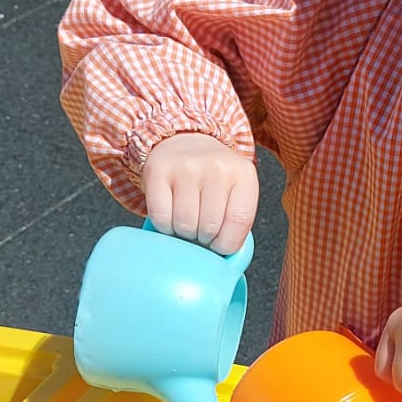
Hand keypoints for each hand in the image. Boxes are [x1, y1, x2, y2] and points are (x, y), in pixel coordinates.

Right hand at [141, 132, 257, 253]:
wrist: (184, 140)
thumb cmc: (212, 176)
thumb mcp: (235, 189)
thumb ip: (237, 220)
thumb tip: (226, 260)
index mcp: (243, 174)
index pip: (238, 221)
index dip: (227, 244)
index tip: (219, 247)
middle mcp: (216, 167)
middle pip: (209, 227)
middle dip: (203, 239)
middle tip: (200, 231)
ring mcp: (186, 167)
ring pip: (184, 225)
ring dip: (183, 234)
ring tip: (186, 223)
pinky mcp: (158, 171)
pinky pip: (160, 217)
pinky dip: (164, 227)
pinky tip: (171, 216)